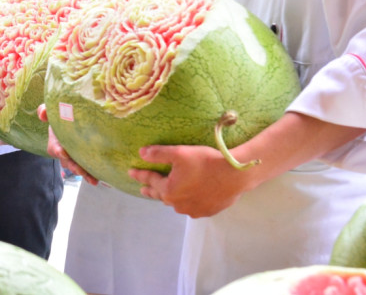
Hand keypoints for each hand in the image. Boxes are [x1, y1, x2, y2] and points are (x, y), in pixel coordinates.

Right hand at [37, 104, 98, 184]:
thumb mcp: (52, 110)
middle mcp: (64, 152)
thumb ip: (45, 110)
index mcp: (56, 141)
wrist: (75, 119)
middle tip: (80, 170)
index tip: (62, 152)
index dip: (58, 151)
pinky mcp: (84, 160)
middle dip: (73, 167)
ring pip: (77, 168)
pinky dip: (92, 175)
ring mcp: (75, 157)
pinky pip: (87, 169)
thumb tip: (42, 114)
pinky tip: (97, 179)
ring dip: (84, 173)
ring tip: (92, 178)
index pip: (54, 148)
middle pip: (67, 162)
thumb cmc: (62, 114)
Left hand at [129, 144, 249, 217]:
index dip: (140, 175)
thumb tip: (141, 153)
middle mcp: (178, 204)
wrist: (235, 175)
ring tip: (165, 193)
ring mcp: (193, 210)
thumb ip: (158, 153)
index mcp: (169, 190)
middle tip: (143, 189)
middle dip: (151, 190)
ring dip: (169, 197)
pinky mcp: (207, 211)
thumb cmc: (206, 162)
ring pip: (176, 203)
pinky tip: (188, 198)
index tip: (130, 172)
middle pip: (161, 195)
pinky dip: (186, 201)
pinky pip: (191, 207)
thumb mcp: (179, 153)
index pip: (150, 180)